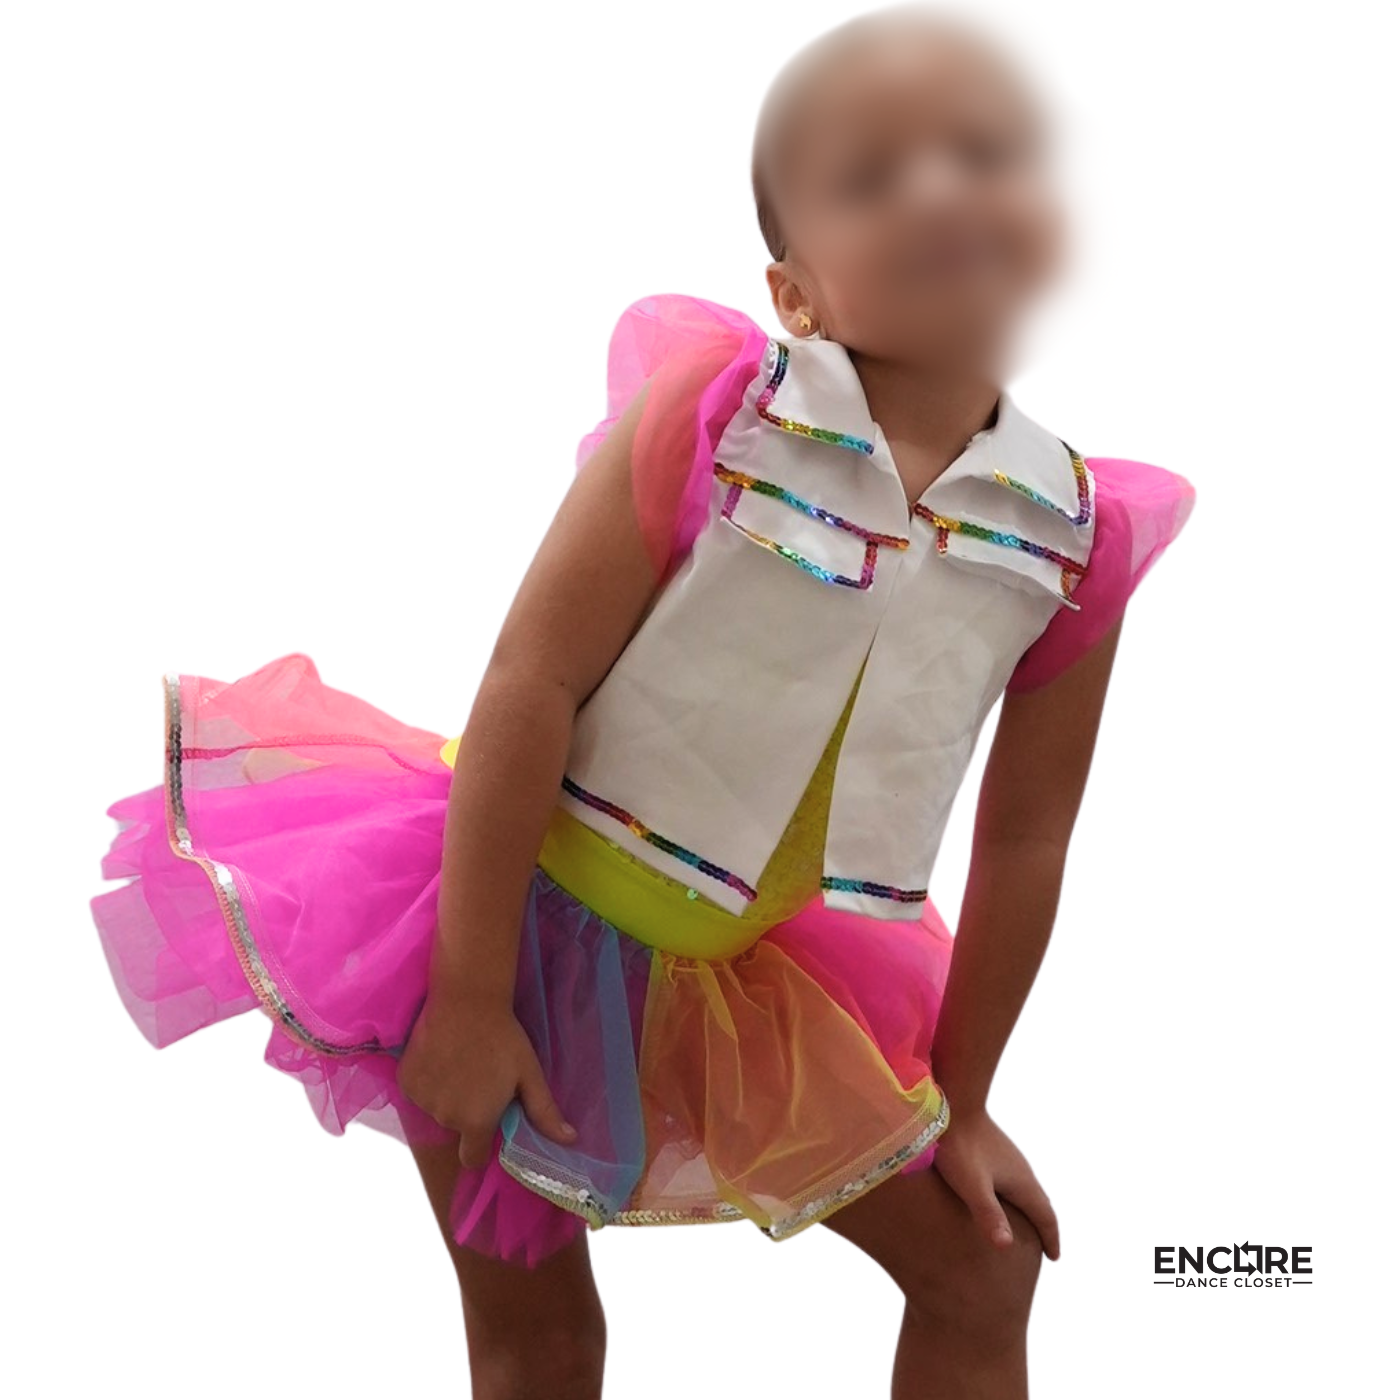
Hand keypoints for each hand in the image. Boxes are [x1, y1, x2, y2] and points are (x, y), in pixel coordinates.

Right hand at [397, 991, 578, 1169]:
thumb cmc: (504, 1038)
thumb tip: (569, 1140)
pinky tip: (441, 1057)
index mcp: (476, 1122)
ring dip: (447, 1096)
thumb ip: (545, 1113)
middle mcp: (444, 1117)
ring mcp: (421, 1100)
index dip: (481, 1144)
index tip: (489, 1119)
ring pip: (436, 1109)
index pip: (473, 1157)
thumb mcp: (529, 1074)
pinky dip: (428, 1081)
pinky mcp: (406, 1081)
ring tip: (461, 1063)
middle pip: (456, 1128)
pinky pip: (419, 1092)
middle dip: (467, 1111)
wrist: (467, 1000)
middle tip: (480, 1078)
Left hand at [932, 1102, 1060, 1259]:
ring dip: (1031, 1209)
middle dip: (1044, 1226)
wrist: (952, 1100)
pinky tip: (1000, 1193)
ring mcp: (1008, 1156)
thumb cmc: (959, 1146)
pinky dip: (1016, 1195)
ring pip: (1027, 1189)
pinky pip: (1012, 1178)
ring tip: (1026, 1224)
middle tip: (1047, 1247)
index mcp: (1022, 1182)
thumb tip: (1006, 1246)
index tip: (1055, 1258)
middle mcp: (1021, 1169)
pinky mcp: (993, 1148)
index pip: (1045, 1216)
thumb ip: (989, 1214)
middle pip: (1040, 1203)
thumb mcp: (972, 1185)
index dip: (1051, 1239)